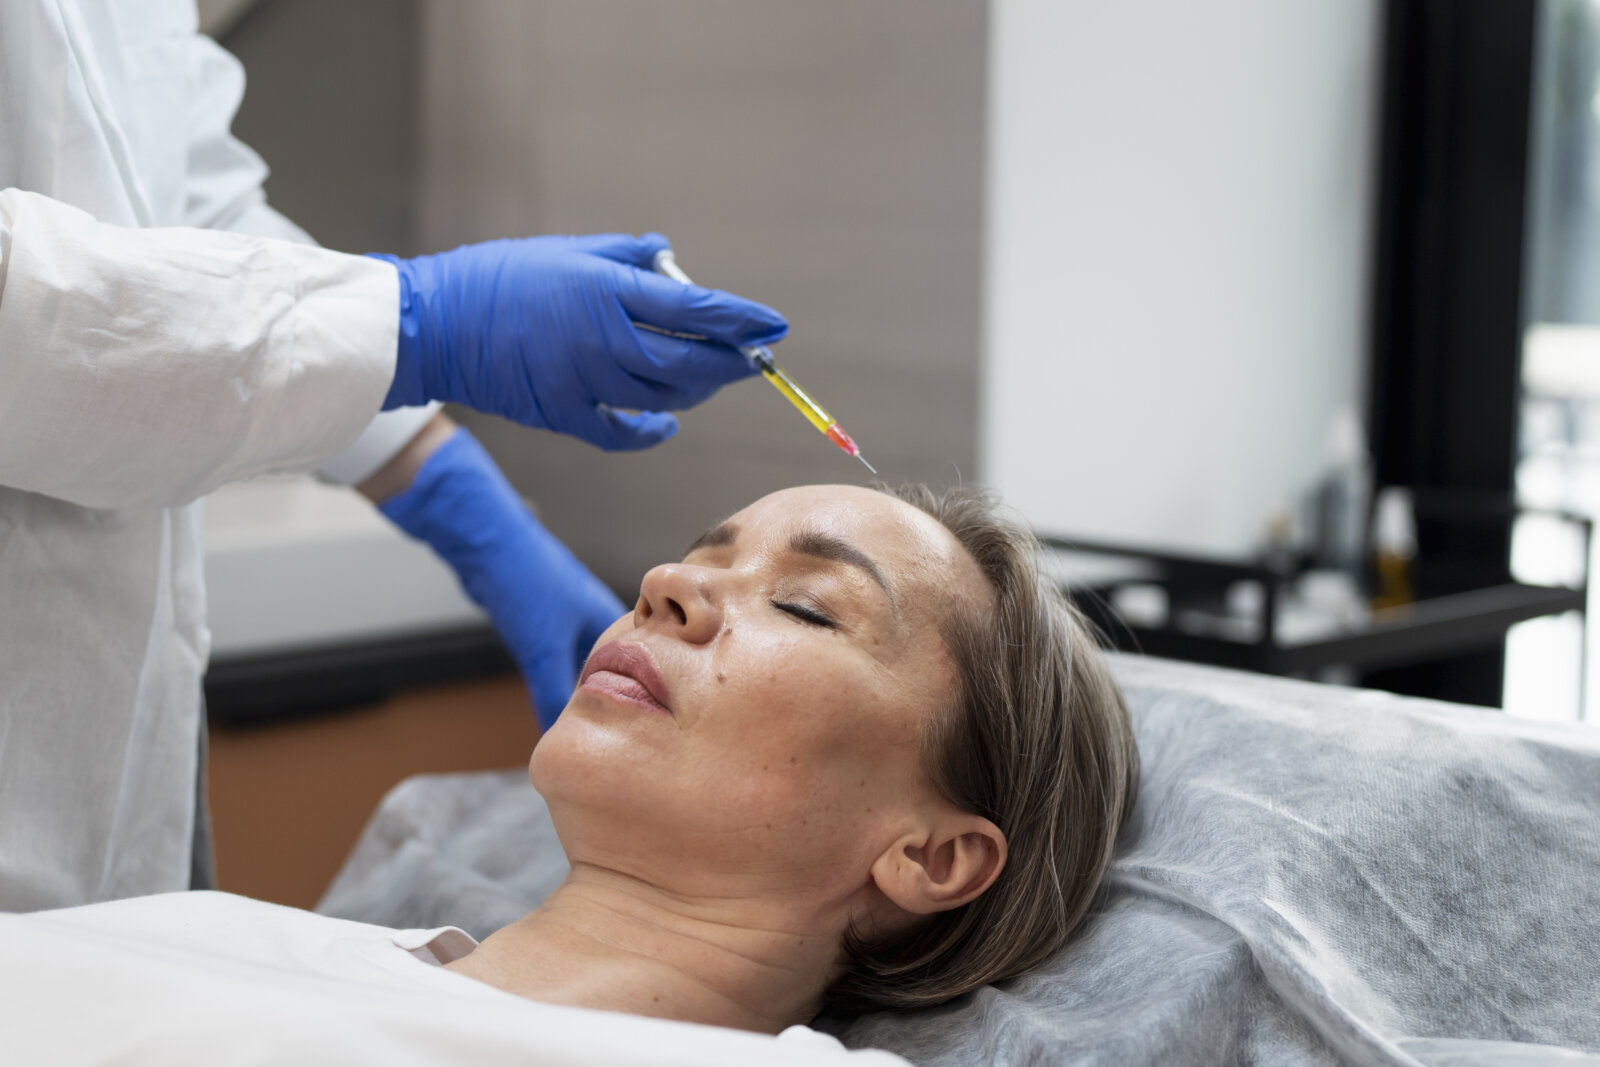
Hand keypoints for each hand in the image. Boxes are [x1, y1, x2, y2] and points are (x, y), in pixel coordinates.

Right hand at [372, 234, 786, 449]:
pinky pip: (622, 434)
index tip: (774, 326)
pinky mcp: (563, 414)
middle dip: (732, 364)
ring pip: (662, 399)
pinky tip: (667, 422)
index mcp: (607, 291)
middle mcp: (602, 339)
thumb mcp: (570, 250)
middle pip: (689, 363)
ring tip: (706, 378)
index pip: (695, 308)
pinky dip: (651, 432)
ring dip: (695, 392)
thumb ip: (627, 257)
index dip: (741, 320)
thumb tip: (671, 261)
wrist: (436, 323)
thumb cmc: (503, 277)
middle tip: (753, 360)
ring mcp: (582, 382)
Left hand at [376, 425, 625, 727]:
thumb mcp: (542, 648)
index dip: (634, 693)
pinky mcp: (539, 610)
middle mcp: (592, 610)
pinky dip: (554, 666)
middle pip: (608, 662)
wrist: (485, 539)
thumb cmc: (525, 580)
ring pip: (578, 654)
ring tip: (578, 712)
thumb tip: (555, 733)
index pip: (637, 663)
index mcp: (608, 614)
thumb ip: (552, 693)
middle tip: (602, 726)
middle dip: (603, 691)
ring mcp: (565, 608)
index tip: (629, 725)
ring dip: (574, 679)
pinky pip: (554, 647)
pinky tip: (547, 682)